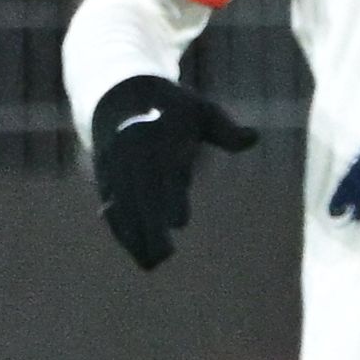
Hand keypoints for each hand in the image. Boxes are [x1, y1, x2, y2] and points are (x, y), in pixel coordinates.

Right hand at [87, 72, 256, 270]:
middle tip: (164, 256)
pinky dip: (120, 228)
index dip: (170, 198)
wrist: (116, 95)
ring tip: (149, 264)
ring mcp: (116, 168)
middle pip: (139, 197)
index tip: (179, 222)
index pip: (163, 172)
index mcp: (157, 137)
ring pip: (122, 207)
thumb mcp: (200, 109)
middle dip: (149, 228)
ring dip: (133, 236)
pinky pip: (112, 206)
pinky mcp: (106, 178)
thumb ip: (225, 129)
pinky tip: (134, 249)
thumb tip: (254, 137)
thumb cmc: (170, 105)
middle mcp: (133, 156)